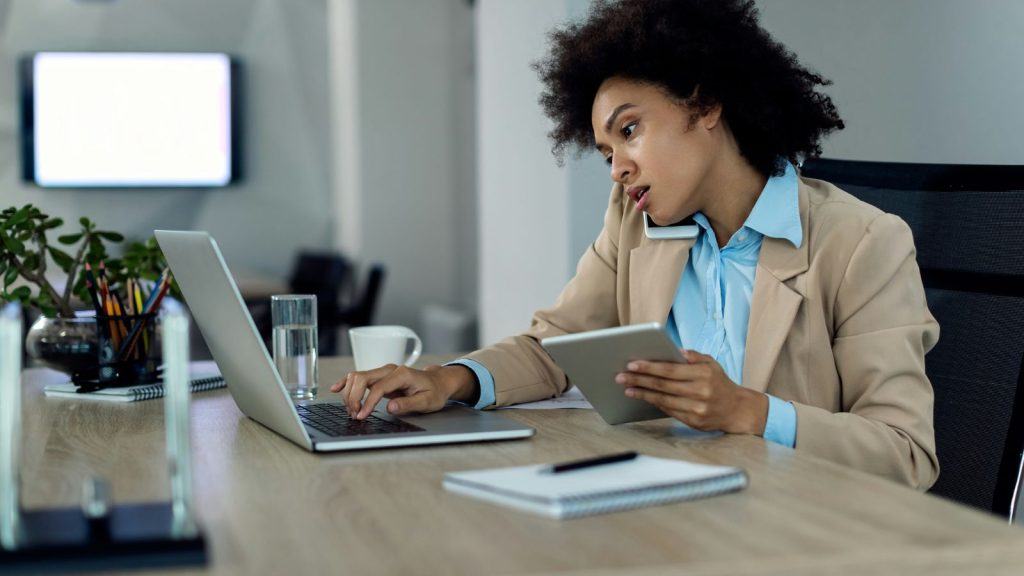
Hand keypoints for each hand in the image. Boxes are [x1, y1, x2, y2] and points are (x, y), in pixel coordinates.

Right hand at [329, 364, 477, 419]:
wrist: (438, 382)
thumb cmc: (434, 392)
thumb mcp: (427, 401)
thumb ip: (408, 404)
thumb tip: (390, 408)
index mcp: (402, 374)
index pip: (378, 387)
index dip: (367, 402)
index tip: (361, 416)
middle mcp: (390, 369)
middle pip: (362, 378)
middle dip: (354, 397)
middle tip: (354, 415)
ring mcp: (384, 371)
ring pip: (358, 376)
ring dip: (350, 393)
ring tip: (352, 411)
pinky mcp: (379, 376)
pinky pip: (359, 377)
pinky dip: (346, 382)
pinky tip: (336, 389)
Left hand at [615, 350, 767, 434]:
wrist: (737, 409)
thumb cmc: (720, 383)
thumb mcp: (712, 364)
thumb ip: (693, 356)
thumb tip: (675, 350)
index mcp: (703, 375)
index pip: (670, 370)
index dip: (649, 367)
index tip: (632, 364)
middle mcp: (700, 392)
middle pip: (663, 385)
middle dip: (639, 380)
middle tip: (621, 376)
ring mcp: (697, 408)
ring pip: (663, 400)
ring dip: (642, 393)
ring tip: (627, 388)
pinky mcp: (694, 421)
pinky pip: (669, 411)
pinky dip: (654, 403)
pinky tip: (642, 397)